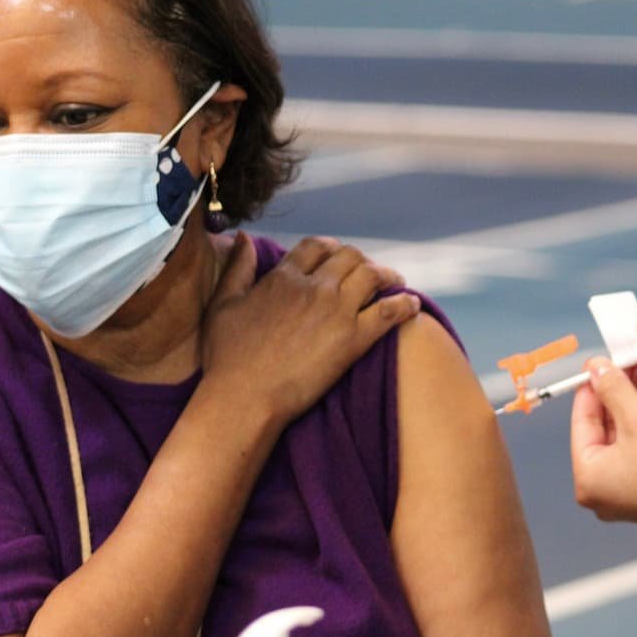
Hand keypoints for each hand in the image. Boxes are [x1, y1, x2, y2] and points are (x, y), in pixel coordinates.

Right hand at [201, 234, 421, 425]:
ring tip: (394, 282)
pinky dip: (404, 304)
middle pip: (349, 257)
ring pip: (372, 277)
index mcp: (284, 277)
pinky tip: (412, 305)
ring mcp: (336, 311)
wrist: (244, 398)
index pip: (315, 247)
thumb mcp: (223, 305)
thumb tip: (243, 238)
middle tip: (368, 270)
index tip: (337, 255)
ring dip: (386, 276)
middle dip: (360, 260)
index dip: (329, 247)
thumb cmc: (226, 358)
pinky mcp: (354, 339)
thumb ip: (237, 268)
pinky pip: (389, 312)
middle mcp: (314, 287)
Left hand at [571, 357, 636, 537]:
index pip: (581, 422)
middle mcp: (605, 486)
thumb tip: (596, 369)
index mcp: (588, 478)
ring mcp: (631, 485)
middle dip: (614, 391)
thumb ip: (614, 390)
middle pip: (603, 426)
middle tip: (618, 363)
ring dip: (633, 399)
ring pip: (626, 431)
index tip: (595, 365)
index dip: (590, 388)